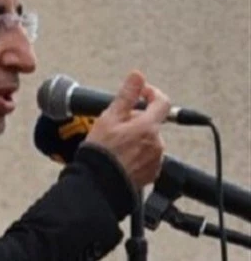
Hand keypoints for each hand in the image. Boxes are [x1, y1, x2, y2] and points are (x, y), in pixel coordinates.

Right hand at [85, 71, 170, 188]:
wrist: (98, 184)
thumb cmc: (101, 152)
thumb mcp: (109, 118)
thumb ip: (126, 95)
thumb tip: (137, 76)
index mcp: (149, 126)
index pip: (162, 102)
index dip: (152, 93)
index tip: (141, 93)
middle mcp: (157, 143)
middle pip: (153, 123)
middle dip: (138, 120)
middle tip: (116, 125)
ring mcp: (156, 160)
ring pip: (150, 141)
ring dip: (137, 138)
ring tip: (116, 144)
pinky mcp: (151, 174)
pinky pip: (148, 158)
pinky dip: (137, 154)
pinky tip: (121, 158)